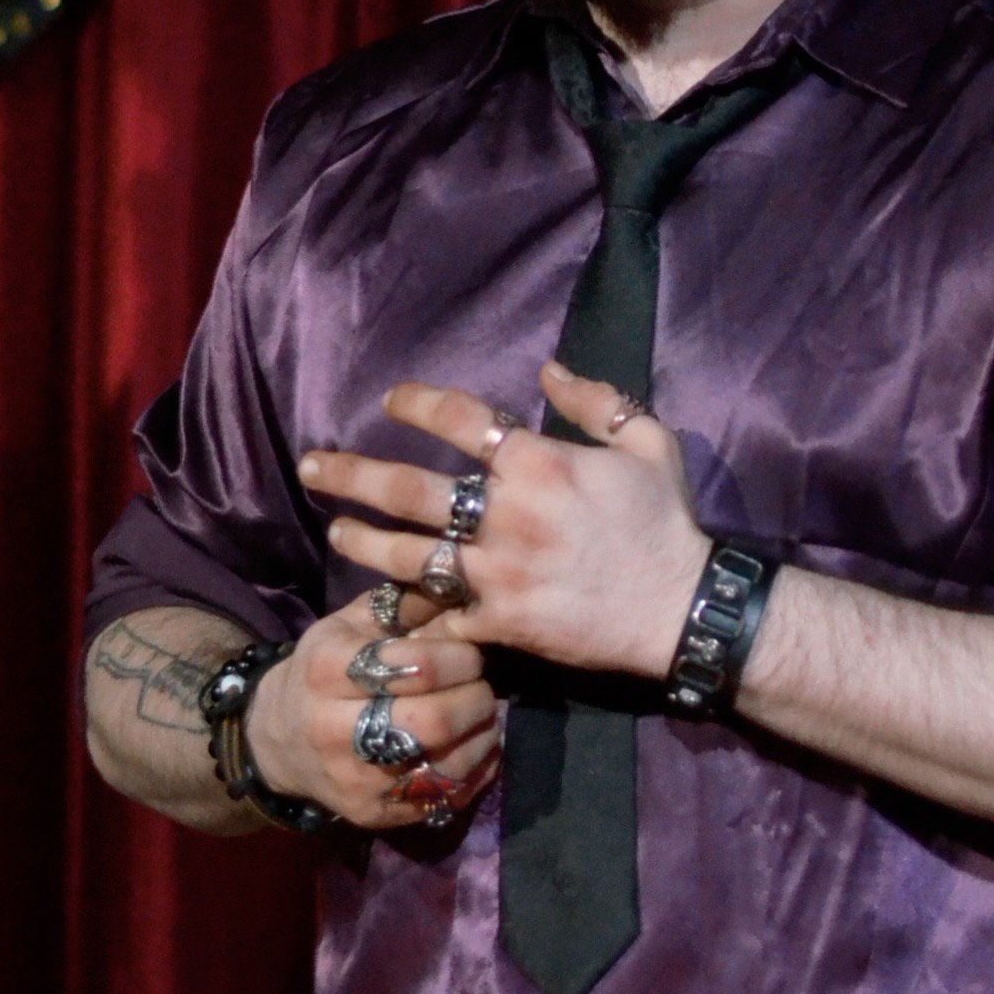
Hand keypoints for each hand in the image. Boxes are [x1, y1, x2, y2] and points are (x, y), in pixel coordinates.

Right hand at [242, 587, 500, 831]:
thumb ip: (405, 604)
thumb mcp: (350, 625)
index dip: (459, 657)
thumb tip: (464, 583)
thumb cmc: (323, 670)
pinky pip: (443, 799)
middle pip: (434, 721)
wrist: (277, 741)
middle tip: (483, 688)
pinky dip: (475, 773)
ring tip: (484, 718)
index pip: (415, 666)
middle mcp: (334, 729)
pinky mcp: (373, 814)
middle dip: (475, 700)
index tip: (470, 653)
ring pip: (445, 765)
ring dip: (482, 738)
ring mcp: (355, 779)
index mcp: (327, 670)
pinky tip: (477, 750)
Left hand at [299, 367, 713, 681]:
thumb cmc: (666, 522)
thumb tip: (547, 370)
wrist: (680, 610)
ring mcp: (496, 573)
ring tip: (335, 530)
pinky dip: (409, 609)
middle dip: (351, 474)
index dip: (416, 403)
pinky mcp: (499, 623)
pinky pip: (441, 615)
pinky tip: (382, 601)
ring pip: (407, 554)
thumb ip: (596, 401)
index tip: (390, 401)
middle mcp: (504, 514)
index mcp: (537, 462)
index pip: (458, 418)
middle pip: (407, 488)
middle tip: (313, 465)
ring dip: (362, 540)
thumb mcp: (648, 443)